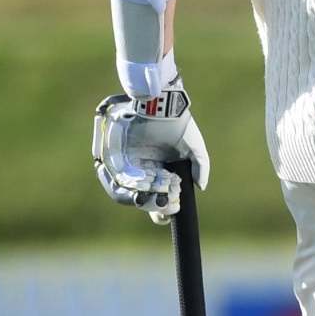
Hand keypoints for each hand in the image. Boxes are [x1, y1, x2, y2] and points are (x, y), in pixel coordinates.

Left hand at [92, 83, 210, 222]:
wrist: (160, 106)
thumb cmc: (177, 123)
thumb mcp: (194, 147)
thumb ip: (200, 167)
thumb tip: (200, 187)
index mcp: (161, 169)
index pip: (160, 194)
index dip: (165, 206)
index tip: (173, 209)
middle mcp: (143, 169)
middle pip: (144, 197)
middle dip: (154, 205)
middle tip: (165, 205)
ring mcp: (128, 166)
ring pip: (129, 193)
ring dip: (140, 200)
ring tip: (152, 199)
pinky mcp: (114, 160)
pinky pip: (115, 182)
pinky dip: (124, 191)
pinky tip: (136, 193)